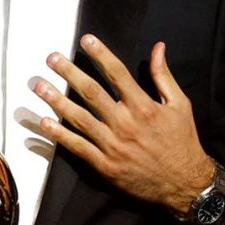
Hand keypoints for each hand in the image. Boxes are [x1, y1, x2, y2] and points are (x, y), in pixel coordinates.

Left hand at [34, 35, 214, 214]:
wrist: (185, 184)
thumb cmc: (182, 142)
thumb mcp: (180, 105)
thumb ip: (164, 76)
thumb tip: (158, 48)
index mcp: (144, 107)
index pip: (117, 73)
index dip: (101, 54)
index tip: (86, 40)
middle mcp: (126, 124)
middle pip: (91, 92)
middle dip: (69, 72)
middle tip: (52, 59)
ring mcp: (113, 146)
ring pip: (80, 118)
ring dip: (57, 100)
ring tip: (39, 86)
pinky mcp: (106, 166)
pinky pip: (79, 147)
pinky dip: (60, 135)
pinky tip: (45, 123)